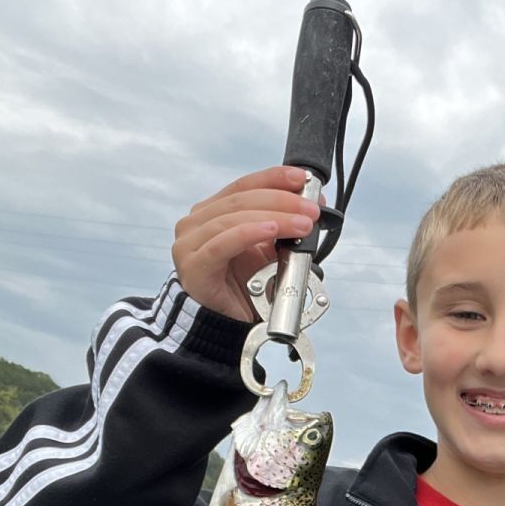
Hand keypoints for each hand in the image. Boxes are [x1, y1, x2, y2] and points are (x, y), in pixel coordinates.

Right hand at [170, 167, 321, 321]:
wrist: (229, 327)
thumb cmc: (245, 289)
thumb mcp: (270, 251)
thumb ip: (285, 226)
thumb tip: (314, 205)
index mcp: (213, 212)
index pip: (244, 185)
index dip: (274, 178)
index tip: (303, 179)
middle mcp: (196, 223)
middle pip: (241, 199)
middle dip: (282, 201)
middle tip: (311, 210)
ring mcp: (190, 243)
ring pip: (233, 218)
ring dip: (274, 217)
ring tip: (302, 224)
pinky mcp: (193, 266)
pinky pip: (222, 244)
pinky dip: (249, 233)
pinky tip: (271, 230)